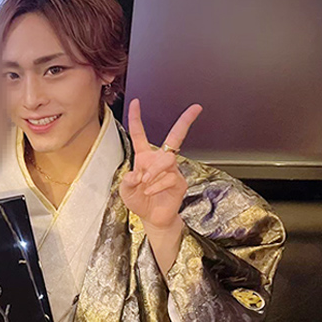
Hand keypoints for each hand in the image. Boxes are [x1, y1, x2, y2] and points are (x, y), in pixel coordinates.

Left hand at [120, 99, 201, 229]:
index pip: (140, 134)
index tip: (136, 102)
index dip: (136, 118)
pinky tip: (151, 192)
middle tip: (195, 108)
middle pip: (174, 137)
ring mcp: (172, 170)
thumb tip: (138, 173)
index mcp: (144, 158)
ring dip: (153, 172)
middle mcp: (160, 160)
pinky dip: (156, 186)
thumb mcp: (126, 190)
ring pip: (166, 160)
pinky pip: (169, 178)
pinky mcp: (179, 182)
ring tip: (145, 184)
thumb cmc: (140, 201)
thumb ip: (127, 180)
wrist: (152, 218)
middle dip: (185, 121)